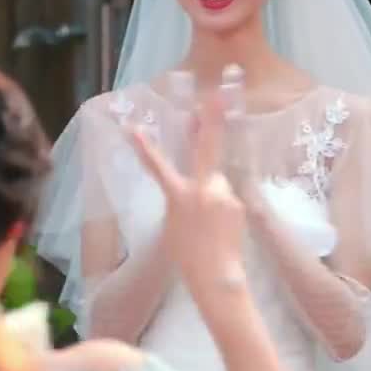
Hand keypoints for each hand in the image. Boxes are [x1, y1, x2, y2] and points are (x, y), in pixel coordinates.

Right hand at [129, 91, 247, 283]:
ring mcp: (224, 194)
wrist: (216, 276)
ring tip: (209, 224)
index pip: (157, 165)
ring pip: (216, 182)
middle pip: (207, 146)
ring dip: (212, 193)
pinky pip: (226, 197)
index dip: (143, 146)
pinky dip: (221, 207)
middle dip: (213, 118)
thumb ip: (181, 199)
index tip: (132, 127)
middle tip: (218, 94)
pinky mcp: (238, 203)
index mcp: (179, 195)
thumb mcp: (172, 224)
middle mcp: (203, 188)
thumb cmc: (186, 257)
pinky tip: (220, 229)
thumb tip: (194, 187)